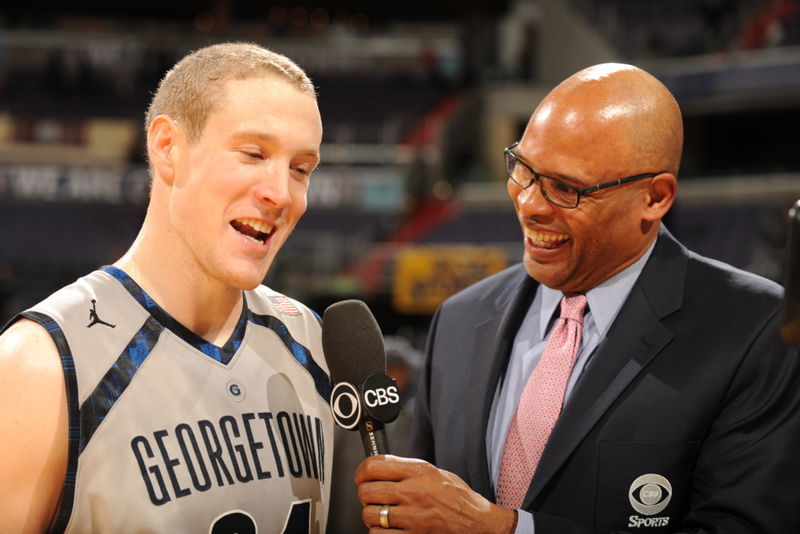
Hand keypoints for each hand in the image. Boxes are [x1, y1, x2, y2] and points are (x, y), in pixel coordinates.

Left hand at [355, 455, 517, 533]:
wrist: (478, 524)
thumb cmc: (460, 500)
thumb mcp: (436, 473)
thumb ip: (409, 469)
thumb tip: (383, 468)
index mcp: (419, 472)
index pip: (375, 465)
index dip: (362, 471)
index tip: (362, 476)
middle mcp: (414, 492)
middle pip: (367, 491)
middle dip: (366, 495)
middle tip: (373, 497)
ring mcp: (413, 517)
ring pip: (369, 515)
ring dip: (372, 515)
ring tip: (383, 514)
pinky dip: (380, 532)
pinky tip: (389, 528)